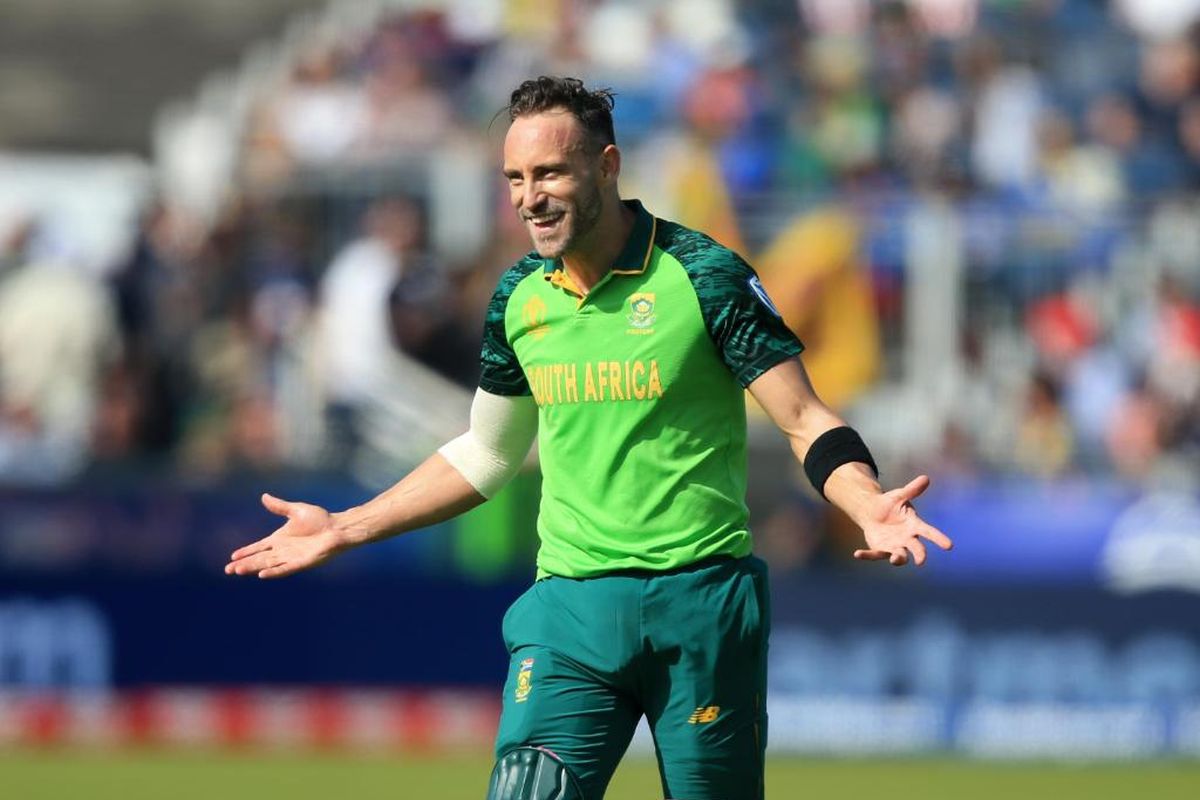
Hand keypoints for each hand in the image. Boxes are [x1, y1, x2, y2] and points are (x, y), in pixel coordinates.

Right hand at [224, 493, 347, 578]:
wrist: (338, 527)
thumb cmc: (320, 519)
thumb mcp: (296, 510)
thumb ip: (279, 506)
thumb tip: (264, 496)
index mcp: (280, 539)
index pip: (259, 547)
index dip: (246, 552)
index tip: (232, 556)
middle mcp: (284, 550)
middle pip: (260, 558)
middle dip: (244, 563)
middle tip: (228, 570)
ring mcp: (292, 557)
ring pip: (268, 564)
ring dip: (254, 568)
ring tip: (239, 571)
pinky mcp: (302, 562)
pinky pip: (285, 568)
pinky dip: (273, 571)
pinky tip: (262, 574)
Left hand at [852, 475, 951, 566]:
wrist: (873, 512)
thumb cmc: (891, 504)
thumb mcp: (899, 496)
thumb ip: (912, 490)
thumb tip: (925, 478)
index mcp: (914, 525)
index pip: (929, 532)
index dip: (939, 538)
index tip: (949, 545)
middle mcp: (907, 539)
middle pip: (916, 548)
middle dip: (919, 554)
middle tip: (921, 561)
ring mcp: (894, 546)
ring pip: (899, 556)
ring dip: (898, 558)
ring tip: (895, 559)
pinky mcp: (880, 549)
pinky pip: (874, 554)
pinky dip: (866, 555)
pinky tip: (857, 554)